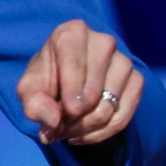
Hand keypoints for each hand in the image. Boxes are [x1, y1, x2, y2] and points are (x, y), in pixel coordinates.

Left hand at [16, 19, 142, 146]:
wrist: (65, 83)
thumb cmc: (45, 81)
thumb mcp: (29, 90)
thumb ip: (34, 103)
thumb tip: (53, 121)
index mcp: (72, 33)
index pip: (75, 65)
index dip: (68, 95)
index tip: (61, 113)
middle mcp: (103, 41)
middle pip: (93, 95)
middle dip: (72, 120)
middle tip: (56, 129)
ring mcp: (124, 60)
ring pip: (109, 108)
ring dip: (85, 128)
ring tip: (68, 129)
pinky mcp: (136, 80)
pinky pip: (123, 116)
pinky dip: (102, 133)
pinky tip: (85, 133)